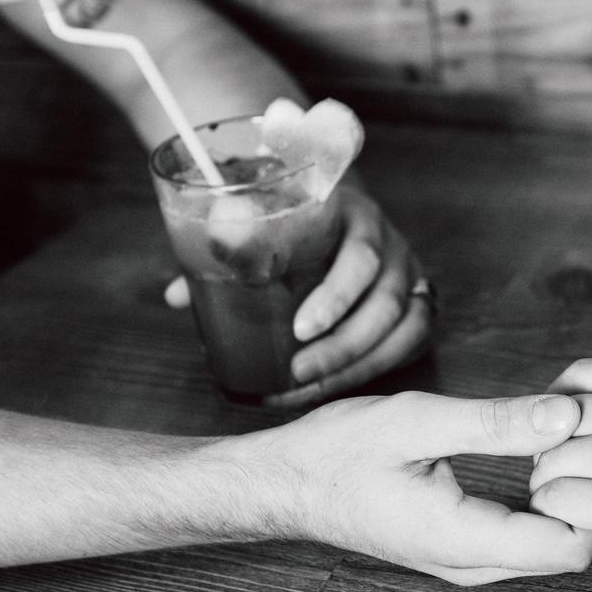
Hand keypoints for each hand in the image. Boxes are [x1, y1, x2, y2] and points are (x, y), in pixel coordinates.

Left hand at [164, 181, 432, 407]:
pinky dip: (375, 368)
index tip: (299, 330)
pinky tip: (336, 385)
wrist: (332, 204)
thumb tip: (177, 295)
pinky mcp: (415, 301)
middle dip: (343, 345)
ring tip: (308, 387)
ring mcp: (408, 273)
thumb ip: (225, 252)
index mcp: (354, 214)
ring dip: (357, 364)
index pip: (360, 257)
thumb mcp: (264, 217)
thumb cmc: (292, 216)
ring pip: (403, 328)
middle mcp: (390, 243)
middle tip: (298, 371)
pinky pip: (409, 342)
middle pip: (384, 302)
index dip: (335, 297)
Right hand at [219, 391, 591, 584]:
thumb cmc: (336, 452)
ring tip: (556, 441)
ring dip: (566, 500)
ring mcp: (466, 562)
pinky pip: (523, 539)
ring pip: (548, 549)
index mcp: (464, 539)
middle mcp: (472, 564)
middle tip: (579, 438)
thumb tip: (568, 413)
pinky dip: (543, 503)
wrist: (284, 484)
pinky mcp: (460, 548)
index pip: (570, 549)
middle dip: (588, 499)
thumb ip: (496, 421)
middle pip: (570, 554)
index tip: (580, 444)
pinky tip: (536, 457)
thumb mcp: (417, 421)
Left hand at [528, 358, 591, 591]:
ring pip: (548, 464)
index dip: (556, 410)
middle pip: (553, 422)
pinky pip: (556, 502)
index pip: (576, 378)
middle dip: (553, 456)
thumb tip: (589, 425)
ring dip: (557, 491)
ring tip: (588, 510)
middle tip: (576, 483)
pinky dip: (565, 520)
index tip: (561, 436)